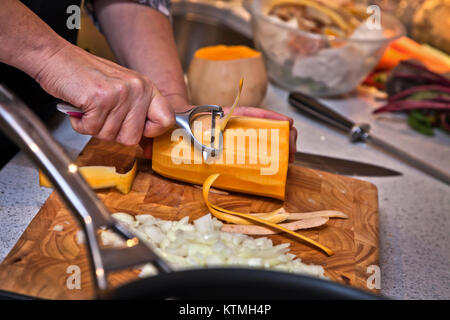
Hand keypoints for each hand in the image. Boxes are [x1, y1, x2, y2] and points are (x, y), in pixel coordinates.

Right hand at [35, 44, 174, 144]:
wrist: (55, 57)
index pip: (167, 120)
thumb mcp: (121, 90)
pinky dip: (81, 124)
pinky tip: (80, 108)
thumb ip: (136, 112)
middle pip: (132, 137)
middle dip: (112, 133)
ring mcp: (120, 94)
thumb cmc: (85, 76)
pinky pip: (92, 130)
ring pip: (110, 136)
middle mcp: (138, 89)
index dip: (150, 132)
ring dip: (94, 127)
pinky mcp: (100, 99)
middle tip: (101, 115)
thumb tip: (147, 144)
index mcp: (146, 87)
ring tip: (90, 107)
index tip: (138, 131)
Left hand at [141, 106, 297, 160]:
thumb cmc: (176, 120)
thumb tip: (144, 150)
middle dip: (283, 135)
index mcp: (221, 117)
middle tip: (291, 152)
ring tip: (290, 158)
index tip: (286, 124)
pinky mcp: (235, 143)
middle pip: (264, 125)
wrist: (172, 118)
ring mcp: (235, 133)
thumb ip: (157, 137)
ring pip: (263, 136)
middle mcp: (232, 124)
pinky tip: (278, 164)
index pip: (247, 114)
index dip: (268, 118)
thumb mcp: (171, 125)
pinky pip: (255, 147)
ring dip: (280, 145)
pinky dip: (268, 153)